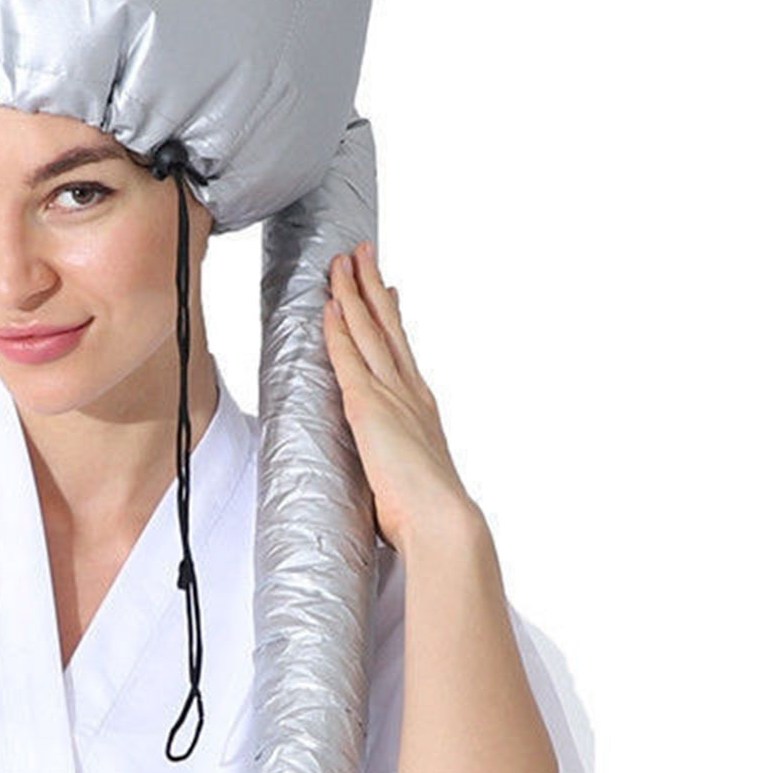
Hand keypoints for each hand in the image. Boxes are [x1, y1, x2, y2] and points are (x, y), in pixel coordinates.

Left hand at [323, 240, 475, 554]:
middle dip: (373, 286)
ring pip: (368, 330)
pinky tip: (330, 305)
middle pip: (387, 325)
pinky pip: (349, 357)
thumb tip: (389, 464)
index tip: (389, 290)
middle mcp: (410, 391)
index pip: (401, 350)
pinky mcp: (369, 405)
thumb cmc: (425, 510)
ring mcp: (392, 394)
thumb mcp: (411, 470)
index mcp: (421, 406)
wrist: (442, 519)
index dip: (391, 316)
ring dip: (353, 292)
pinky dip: (339, 329)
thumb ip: (397, 457)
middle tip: (363, 253)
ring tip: (343, 261)